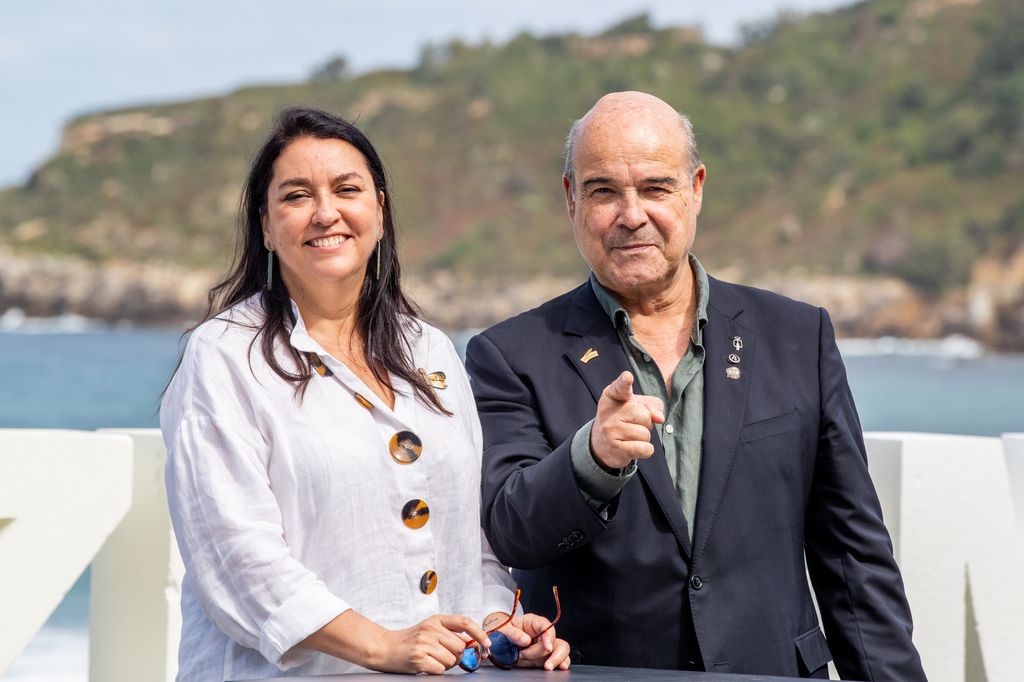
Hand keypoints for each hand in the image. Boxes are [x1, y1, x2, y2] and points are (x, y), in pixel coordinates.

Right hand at [371, 614, 490, 673]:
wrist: (384, 647)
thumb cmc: (409, 640)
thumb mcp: (429, 629)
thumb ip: (449, 632)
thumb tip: (471, 642)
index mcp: (435, 620)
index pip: (464, 622)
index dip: (479, 633)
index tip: (486, 643)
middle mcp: (431, 629)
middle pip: (460, 646)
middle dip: (456, 656)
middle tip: (443, 656)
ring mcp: (424, 644)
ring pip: (452, 660)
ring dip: (446, 664)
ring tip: (432, 659)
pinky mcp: (419, 658)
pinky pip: (440, 669)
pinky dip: (436, 670)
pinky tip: (426, 665)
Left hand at [492, 612, 569, 670]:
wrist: (499, 641)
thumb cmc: (502, 631)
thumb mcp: (502, 629)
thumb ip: (513, 633)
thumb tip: (526, 640)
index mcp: (532, 622)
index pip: (545, 625)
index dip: (549, 636)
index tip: (547, 647)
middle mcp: (541, 633)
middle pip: (553, 640)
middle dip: (544, 652)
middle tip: (526, 656)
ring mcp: (544, 645)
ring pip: (561, 649)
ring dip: (556, 659)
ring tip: (547, 667)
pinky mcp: (544, 656)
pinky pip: (559, 659)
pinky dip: (560, 663)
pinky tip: (560, 668)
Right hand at [590, 371, 664, 469]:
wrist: (602, 444)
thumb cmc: (625, 419)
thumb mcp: (638, 405)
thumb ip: (653, 405)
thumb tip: (659, 418)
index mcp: (612, 395)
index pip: (620, 387)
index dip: (625, 382)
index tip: (628, 377)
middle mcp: (608, 411)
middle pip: (644, 415)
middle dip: (646, 422)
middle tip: (633, 424)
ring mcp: (610, 431)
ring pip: (645, 434)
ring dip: (644, 437)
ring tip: (631, 435)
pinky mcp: (616, 449)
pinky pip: (645, 449)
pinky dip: (646, 450)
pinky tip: (635, 447)